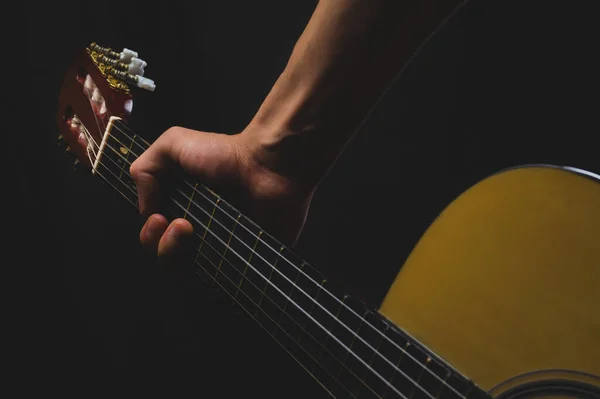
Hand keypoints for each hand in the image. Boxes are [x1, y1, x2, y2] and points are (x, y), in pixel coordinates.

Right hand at [130, 125, 314, 263]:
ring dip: (175, 255)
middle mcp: (200, 231)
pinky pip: (218, 286)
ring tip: (188, 228)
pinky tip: (209, 255)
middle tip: (177, 222)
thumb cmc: (227, 153)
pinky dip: (207, 280)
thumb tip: (143, 209)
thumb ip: (145, 169)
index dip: (149, 233)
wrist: (270, 165)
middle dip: (158, 244)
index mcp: (183, 208)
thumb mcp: (174, 144)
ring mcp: (221, 250)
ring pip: (186, 275)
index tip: (158, 216)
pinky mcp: (243, 264)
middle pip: (165, 259)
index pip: (155, 237)